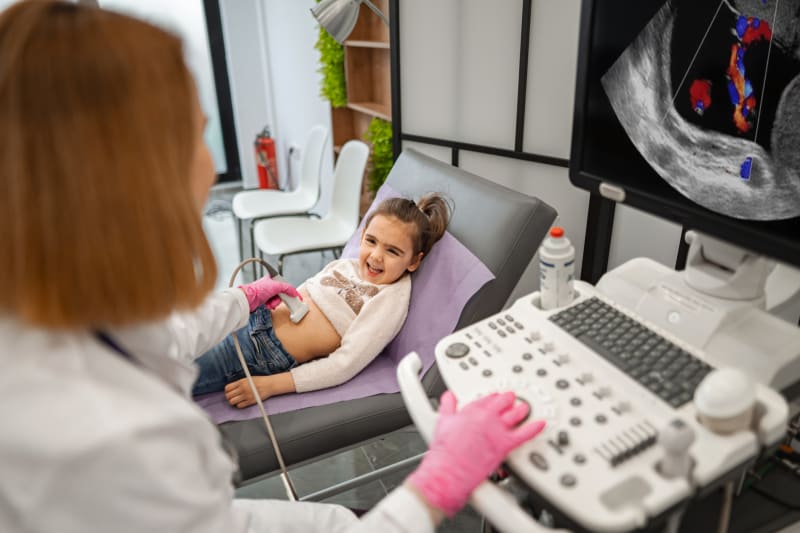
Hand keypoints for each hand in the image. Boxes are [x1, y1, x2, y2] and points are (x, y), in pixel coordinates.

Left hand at [224, 376, 271, 407]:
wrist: (269, 385)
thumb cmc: (260, 381)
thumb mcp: (248, 379)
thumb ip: (239, 383)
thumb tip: (231, 389)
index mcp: (241, 382)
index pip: (227, 388)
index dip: (227, 391)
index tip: (229, 392)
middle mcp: (243, 388)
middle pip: (228, 396)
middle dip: (229, 397)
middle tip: (232, 397)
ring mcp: (246, 395)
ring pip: (232, 402)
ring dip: (233, 402)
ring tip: (236, 401)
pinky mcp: (250, 401)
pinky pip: (239, 406)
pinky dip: (239, 405)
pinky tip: (242, 402)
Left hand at [239, 276, 300, 312]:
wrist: (248, 299)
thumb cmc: (258, 289)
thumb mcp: (276, 286)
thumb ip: (287, 288)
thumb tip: (294, 292)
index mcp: (273, 278)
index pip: (285, 284)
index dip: (291, 291)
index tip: (297, 296)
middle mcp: (270, 285)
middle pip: (282, 293)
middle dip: (280, 298)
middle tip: (279, 300)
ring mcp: (267, 293)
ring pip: (278, 299)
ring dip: (275, 302)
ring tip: (271, 303)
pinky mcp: (265, 300)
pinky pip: (273, 303)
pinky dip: (272, 305)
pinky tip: (268, 305)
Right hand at [407, 391, 544, 516]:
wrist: (450, 469)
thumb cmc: (446, 450)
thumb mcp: (443, 421)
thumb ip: (448, 406)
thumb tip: (449, 397)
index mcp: (472, 410)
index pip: (487, 398)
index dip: (493, 397)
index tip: (495, 397)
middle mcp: (487, 417)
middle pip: (504, 402)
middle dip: (508, 399)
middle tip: (511, 398)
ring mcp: (498, 430)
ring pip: (516, 414)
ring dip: (522, 410)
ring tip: (525, 408)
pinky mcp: (505, 445)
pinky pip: (524, 434)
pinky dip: (534, 429)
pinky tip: (540, 424)